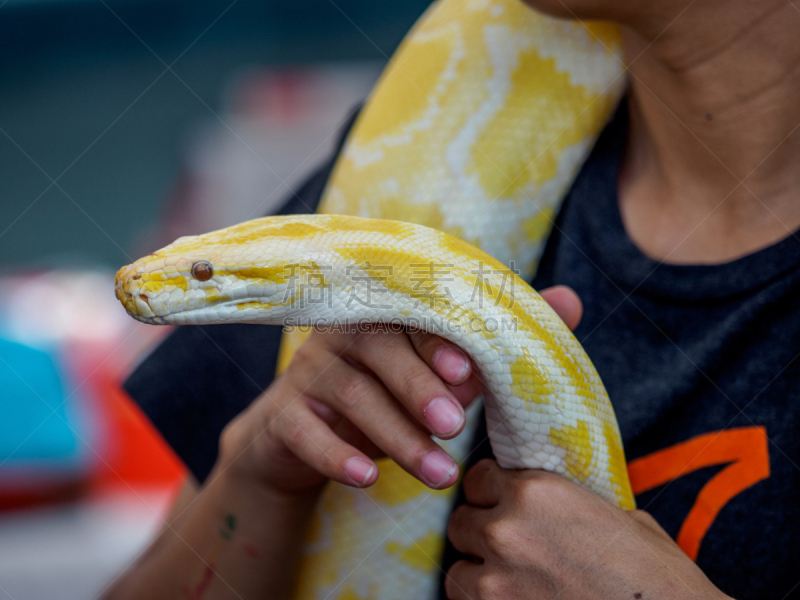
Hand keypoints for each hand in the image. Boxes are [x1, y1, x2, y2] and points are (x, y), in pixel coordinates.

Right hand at [219, 286, 582, 498]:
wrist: (306, 434)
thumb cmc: (388, 393)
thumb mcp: (443, 369)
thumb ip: (495, 339)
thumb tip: (571, 299)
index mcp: (384, 313)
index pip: (410, 314)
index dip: (437, 340)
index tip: (467, 374)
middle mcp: (343, 334)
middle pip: (378, 349)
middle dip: (419, 388)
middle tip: (455, 426)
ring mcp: (309, 372)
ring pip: (350, 394)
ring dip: (395, 435)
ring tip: (437, 472)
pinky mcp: (284, 414)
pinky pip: (304, 430)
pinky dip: (336, 454)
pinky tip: (367, 478)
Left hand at [445, 460, 728, 599]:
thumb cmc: (657, 578)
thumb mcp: (618, 518)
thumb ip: (570, 502)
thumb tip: (555, 503)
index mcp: (537, 491)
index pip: (478, 478)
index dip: (490, 492)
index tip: (500, 504)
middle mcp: (507, 528)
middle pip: (461, 521)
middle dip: (480, 532)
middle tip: (508, 547)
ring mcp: (496, 577)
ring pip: (458, 567)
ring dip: (478, 572)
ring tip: (510, 580)